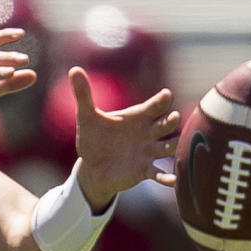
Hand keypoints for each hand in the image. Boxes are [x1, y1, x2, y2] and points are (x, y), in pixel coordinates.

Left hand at [67, 66, 179, 210]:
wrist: (92, 167)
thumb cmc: (93, 138)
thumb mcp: (87, 117)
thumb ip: (83, 94)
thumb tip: (73, 69)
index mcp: (137, 117)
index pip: (154, 106)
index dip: (161, 100)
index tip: (166, 95)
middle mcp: (148, 132)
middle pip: (166, 124)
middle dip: (171, 121)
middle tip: (173, 118)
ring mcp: (149, 151)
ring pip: (168, 146)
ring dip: (174, 145)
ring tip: (177, 145)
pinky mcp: (145, 169)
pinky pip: (159, 172)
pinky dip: (167, 177)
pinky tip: (173, 181)